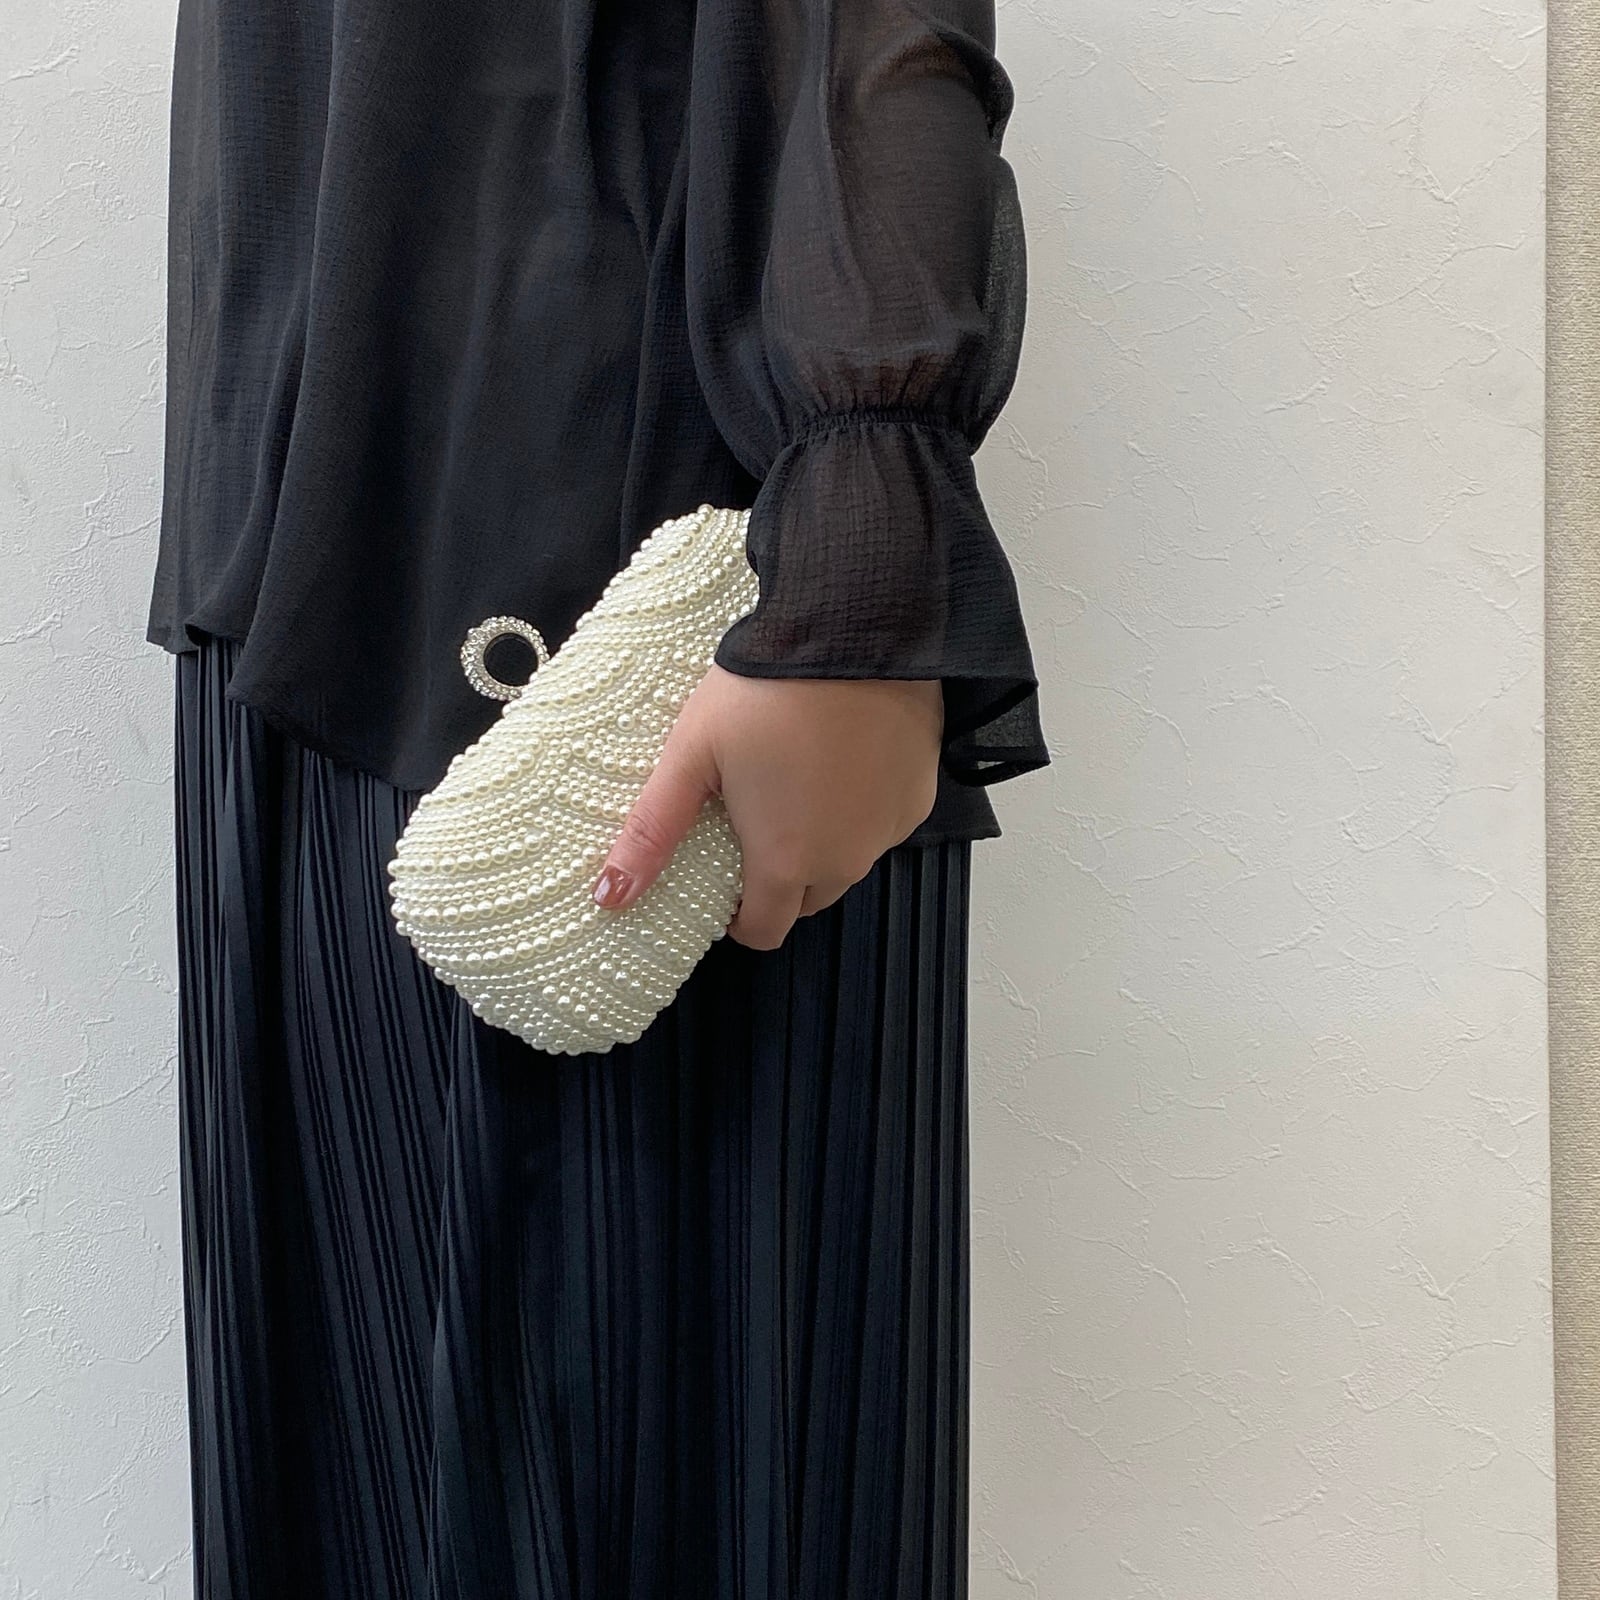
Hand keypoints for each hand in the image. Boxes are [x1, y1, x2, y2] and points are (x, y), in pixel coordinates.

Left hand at [590, 666, 942, 948]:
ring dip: (824, 843)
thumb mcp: (692, 753)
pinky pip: (883, 825)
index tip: (727, 880)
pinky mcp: (919, 797)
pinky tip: (842, 760)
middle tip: (757, 819)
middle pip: (808, 899)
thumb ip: (652, 829)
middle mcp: (844, 860)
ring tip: (798, 782)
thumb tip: (608, 896)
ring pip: (849, 862)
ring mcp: (887, 830)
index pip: (764, 932)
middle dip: (781, 877)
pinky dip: (862, 809)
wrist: (853, 632)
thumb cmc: (764, 691)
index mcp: (785, 861)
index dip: (740, 916)